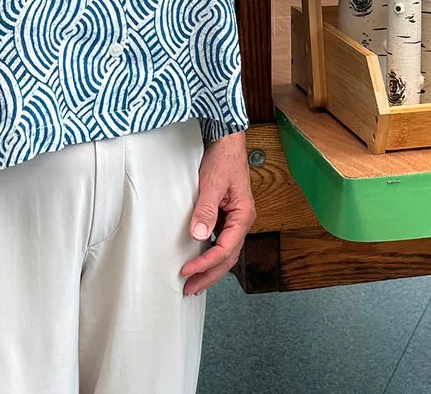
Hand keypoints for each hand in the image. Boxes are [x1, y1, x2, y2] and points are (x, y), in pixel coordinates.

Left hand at [180, 131, 255, 295]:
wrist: (226, 141)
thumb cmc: (223, 158)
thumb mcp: (212, 183)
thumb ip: (205, 210)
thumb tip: (198, 236)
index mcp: (243, 215)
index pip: (225, 249)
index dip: (206, 263)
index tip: (187, 271)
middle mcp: (241, 220)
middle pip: (228, 257)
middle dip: (209, 275)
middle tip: (189, 289)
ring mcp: (234, 219)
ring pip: (225, 252)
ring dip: (210, 269)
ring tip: (193, 283)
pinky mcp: (226, 215)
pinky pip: (220, 242)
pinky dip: (210, 255)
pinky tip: (198, 261)